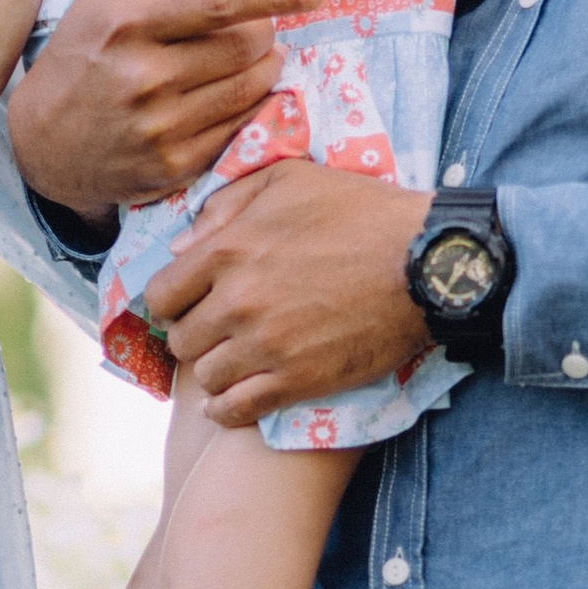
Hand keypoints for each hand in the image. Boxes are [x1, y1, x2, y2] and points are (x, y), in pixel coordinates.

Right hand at [7, 0, 329, 219]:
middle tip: (256, 31)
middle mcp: (144, 77)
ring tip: (250, 60)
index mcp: (128, 25)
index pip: (219, 5)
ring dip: (265, 69)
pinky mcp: (174, 166)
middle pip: (245, 48)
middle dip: (264, 34)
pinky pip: (239, 128)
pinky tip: (234, 96)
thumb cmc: (81, 53)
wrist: (42, 143)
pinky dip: (249, 106)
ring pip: (250, 88)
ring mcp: (161, 127)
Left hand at [145, 161, 435, 425]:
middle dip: (195, 335)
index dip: (173, 300)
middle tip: (219, 331)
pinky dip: (227, 410)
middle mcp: (238, 302)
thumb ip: (228, 203)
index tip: (192, 302)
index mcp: (228, 250)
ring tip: (235, 362)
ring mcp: (266, 346)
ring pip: (206, 377)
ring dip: (216, 371)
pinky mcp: (297, 380)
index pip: (161, 294)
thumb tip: (181, 244)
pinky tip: (233, 401)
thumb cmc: (362, 211)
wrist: (426, 263)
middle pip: (181, 340)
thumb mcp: (290, 178)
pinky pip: (236, 410)